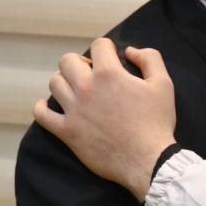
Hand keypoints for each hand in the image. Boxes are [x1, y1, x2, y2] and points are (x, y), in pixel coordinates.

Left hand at [34, 37, 177, 199]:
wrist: (148, 160)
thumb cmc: (157, 122)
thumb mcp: (163, 84)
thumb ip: (150, 59)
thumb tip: (129, 51)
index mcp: (110, 74)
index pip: (98, 46)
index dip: (106, 48)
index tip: (112, 57)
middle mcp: (87, 88)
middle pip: (67, 61)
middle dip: (80, 62)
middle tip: (92, 74)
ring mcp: (74, 110)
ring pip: (54, 83)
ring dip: (64, 81)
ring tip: (76, 90)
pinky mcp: (67, 132)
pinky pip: (42, 115)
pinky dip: (42, 108)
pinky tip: (49, 106)